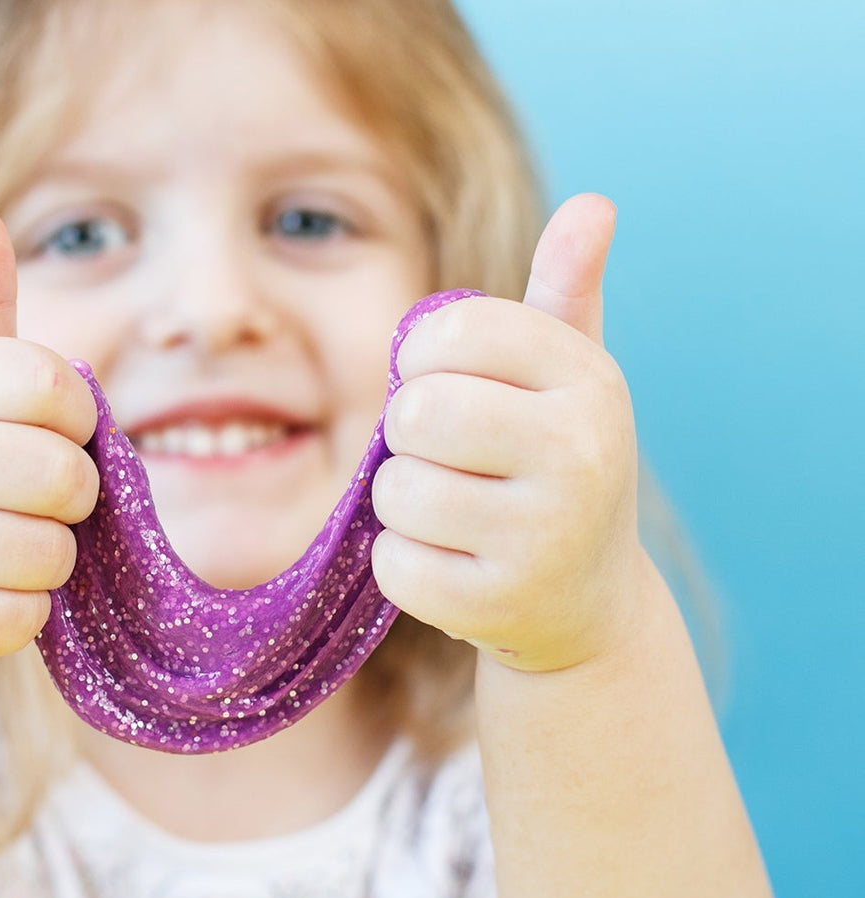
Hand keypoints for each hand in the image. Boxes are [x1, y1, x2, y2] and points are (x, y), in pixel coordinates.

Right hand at [0, 204, 99, 690]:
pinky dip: (23, 614)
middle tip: (38, 505)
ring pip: (47, 553)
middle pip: (59, 476)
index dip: (79, 418)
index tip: (61, 433)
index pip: (46, 382)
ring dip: (50, 561)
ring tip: (3, 552)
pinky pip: (24, 615)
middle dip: (73, 500)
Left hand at [370, 193, 645, 672]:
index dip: (424, 359)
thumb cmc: (555, 466)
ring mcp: (543, 535)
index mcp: (590, 380)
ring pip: (395, 490)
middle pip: (415, 410)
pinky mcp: (497, 605)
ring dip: (405, 504)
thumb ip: (565, 292)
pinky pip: (391, 563)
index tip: (451, 386)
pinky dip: (403, 566)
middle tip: (452, 460)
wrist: (586, 605)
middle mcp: (580, 453)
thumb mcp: (568, 379)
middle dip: (410, 435)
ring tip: (460, 516)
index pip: (453, 329)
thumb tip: (594, 203)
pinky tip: (455, 568)